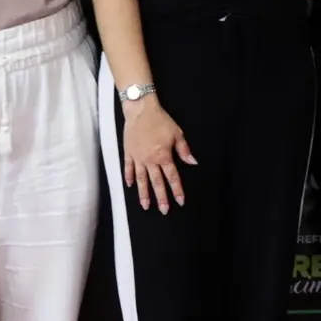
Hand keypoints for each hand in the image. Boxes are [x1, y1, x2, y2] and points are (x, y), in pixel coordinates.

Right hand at [122, 99, 195, 213]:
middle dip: (161, 198)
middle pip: (156, 182)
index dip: (176, 190)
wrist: (140, 109)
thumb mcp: (177, 133)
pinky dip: (128, 177)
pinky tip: (129, 185)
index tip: (180, 201)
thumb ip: (184, 150)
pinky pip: (128, 168)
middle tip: (164, 211)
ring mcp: (137, 158)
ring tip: (145, 206)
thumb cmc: (160, 120)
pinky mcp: (128, 152)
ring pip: (141, 179)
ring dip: (143, 193)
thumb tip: (192, 162)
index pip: (172, 177)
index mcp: (163, 156)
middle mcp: (150, 160)